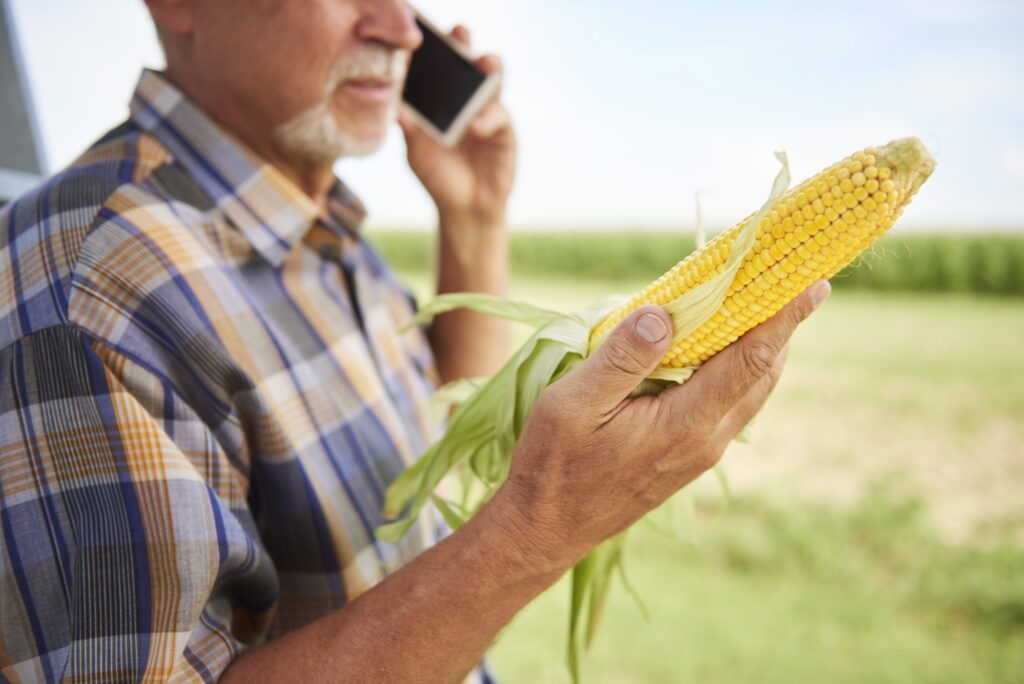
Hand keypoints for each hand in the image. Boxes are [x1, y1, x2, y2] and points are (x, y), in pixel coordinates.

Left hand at [399, 25, 515, 228]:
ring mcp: (488, 112)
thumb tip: (392, 107)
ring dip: (489, 67)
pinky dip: (486, 118)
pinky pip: (498, 116)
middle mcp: (467, 100)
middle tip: (459, 33)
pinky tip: (475, 126)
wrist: (464, 209)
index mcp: (443, 101)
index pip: (440, 68)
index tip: (419, 40)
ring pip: (493, 81)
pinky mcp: (504, 131)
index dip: (433, 52)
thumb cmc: (440, 177)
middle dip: (465, 45)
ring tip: (482, 63)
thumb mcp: (417, 152)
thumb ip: (409, 129)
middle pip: (468, 64)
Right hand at [492, 281, 831, 570]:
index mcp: (685, 423)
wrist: (547, 529)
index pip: (751, 360)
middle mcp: (706, 440)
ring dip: (761, 347)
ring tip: (758, 304)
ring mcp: (700, 452)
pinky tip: (715, 348)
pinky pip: (729, 404)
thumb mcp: (572, 403)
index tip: (815, 283)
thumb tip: (664, 313)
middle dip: (781, 325)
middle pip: (762, 374)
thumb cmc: (553, 465)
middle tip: (786, 278)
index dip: (784, 318)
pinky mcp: (688, 457)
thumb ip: (622, 357)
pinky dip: (736, 368)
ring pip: (750, 392)